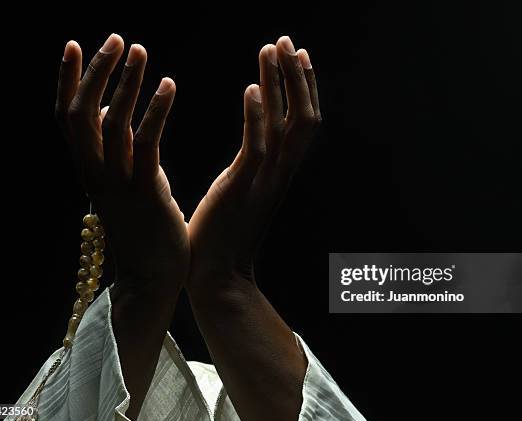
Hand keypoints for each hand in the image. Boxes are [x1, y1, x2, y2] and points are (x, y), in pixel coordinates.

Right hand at [55, 34, 188, 291]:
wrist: (153, 277)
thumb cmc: (144, 226)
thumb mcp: (124, 180)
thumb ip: (116, 145)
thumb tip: (113, 105)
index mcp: (89, 169)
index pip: (67, 116)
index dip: (66, 79)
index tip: (75, 43)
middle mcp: (95, 174)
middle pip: (80, 113)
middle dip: (95, 72)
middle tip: (118, 39)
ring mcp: (118, 185)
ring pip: (110, 124)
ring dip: (125, 84)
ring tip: (140, 52)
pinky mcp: (147, 194)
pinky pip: (146, 145)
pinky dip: (154, 111)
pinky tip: (169, 85)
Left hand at [187, 35, 320, 296]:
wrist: (217, 278)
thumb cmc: (221, 237)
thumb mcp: (239, 193)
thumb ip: (249, 170)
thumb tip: (249, 153)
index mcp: (277, 173)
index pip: (300, 123)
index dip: (301, 88)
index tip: (291, 56)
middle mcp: (280, 174)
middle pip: (304, 117)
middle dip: (297, 77)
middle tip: (287, 41)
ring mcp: (265, 181)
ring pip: (286, 125)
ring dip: (280, 84)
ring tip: (270, 49)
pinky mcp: (243, 189)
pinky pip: (257, 147)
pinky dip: (257, 116)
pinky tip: (251, 87)